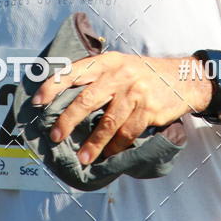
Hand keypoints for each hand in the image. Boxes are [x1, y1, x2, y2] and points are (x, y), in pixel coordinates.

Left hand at [32, 52, 211, 164]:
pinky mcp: (149, 109)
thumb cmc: (143, 75)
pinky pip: (127, 132)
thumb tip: (64, 101)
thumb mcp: (120, 65)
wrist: (183, 79)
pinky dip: (116, 146)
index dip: (53, 86)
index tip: (37, 102)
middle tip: (55, 136)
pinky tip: (108, 154)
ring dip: (93, 143)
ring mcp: (135, 92)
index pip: (74, 71)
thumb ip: (97, 77)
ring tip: (82, 158)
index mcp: (107, 62)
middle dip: (68, 121)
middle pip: (87, 99)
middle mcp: (120, 74)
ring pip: (108, 122)